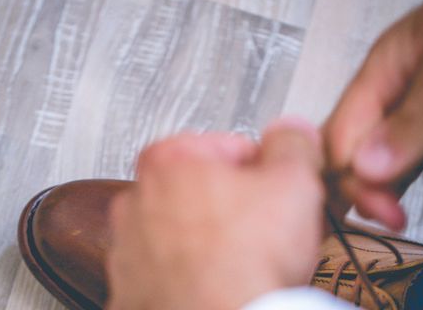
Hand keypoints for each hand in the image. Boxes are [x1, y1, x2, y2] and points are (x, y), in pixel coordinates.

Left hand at [107, 121, 324, 309]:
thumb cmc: (241, 265)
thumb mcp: (292, 183)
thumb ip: (292, 144)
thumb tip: (291, 133)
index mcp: (168, 160)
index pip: (231, 146)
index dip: (266, 169)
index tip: (278, 189)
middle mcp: (137, 200)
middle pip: (207, 189)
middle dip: (240, 205)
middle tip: (269, 228)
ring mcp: (129, 248)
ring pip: (189, 232)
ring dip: (217, 241)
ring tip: (249, 262)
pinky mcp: (132, 290)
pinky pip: (175, 270)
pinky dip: (196, 274)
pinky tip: (225, 285)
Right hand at [324, 0, 422, 229]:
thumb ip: (416, 113)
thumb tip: (369, 164)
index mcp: (385, 66)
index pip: (343, 130)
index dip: (352, 173)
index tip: (380, 209)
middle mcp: (399, 85)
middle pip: (358, 142)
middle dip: (361, 182)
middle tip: (385, 218)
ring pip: (385, 149)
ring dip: (381, 183)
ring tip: (388, 215)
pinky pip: (416, 148)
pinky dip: (406, 174)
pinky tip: (405, 190)